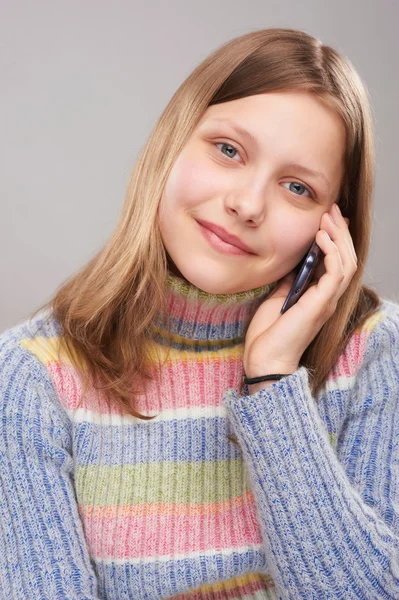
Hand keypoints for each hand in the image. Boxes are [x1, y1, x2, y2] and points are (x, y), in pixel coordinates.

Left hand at [243, 203, 356, 382]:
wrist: (265, 358)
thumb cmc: (269, 333)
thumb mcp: (278, 298)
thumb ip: (290, 281)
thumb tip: (293, 263)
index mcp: (319, 296)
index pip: (337, 262)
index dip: (336, 240)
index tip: (328, 219)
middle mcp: (328, 298)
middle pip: (346, 258)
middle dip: (341, 232)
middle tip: (332, 210)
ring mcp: (327, 301)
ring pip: (347, 263)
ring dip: (339, 238)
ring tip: (328, 218)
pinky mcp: (321, 303)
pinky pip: (336, 272)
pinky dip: (331, 251)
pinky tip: (321, 237)